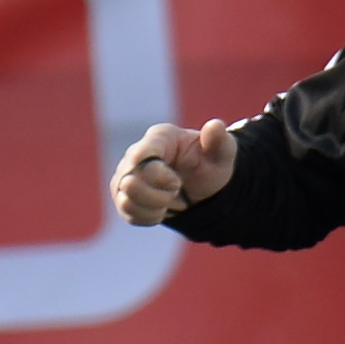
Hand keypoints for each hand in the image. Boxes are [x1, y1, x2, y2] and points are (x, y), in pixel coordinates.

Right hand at [110, 120, 235, 226]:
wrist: (201, 187)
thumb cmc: (209, 165)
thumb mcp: (222, 153)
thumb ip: (219, 141)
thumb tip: (215, 126)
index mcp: (159, 138)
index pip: (139, 156)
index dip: (157, 176)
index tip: (177, 183)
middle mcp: (136, 154)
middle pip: (129, 181)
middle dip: (157, 195)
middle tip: (176, 192)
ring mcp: (126, 175)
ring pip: (125, 200)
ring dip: (153, 207)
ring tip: (171, 201)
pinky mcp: (122, 195)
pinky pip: (127, 213)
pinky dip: (148, 217)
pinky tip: (162, 210)